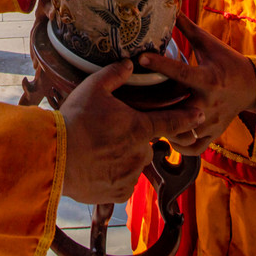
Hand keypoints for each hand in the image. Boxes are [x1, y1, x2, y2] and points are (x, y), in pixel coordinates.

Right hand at [60, 60, 204, 204]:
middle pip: (144, 144)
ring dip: (122, 159)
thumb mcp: (92, 88)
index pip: (170, 121)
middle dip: (131, 140)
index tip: (200, 115)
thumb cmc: (74, 121)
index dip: (187, 117)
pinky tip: (97, 168)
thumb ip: (114, 74)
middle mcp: (139, 153)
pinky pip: (123, 183)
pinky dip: (114, 177)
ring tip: (98, 152)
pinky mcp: (119, 192)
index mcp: (138, 127)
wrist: (55, 158)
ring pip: (133, 164)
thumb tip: (130, 63)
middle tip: (107, 136)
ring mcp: (130, 175)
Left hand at [138, 14, 255, 156]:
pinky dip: (179, 145)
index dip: (160, 64)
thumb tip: (171, 7)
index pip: (180, 71)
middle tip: (132, 101)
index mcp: (207, 78)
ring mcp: (211, 122)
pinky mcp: (213, 135)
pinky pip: (193, 147)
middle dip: (156, 107)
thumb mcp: (209, 44)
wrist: (253, 87)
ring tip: (147, 120)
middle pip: (177, 109)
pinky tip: (168, 135)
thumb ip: (188, 29)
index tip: (140, 57)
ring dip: (165, 128)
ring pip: (183, 133)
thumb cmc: (228, 62)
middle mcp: (208, 102)